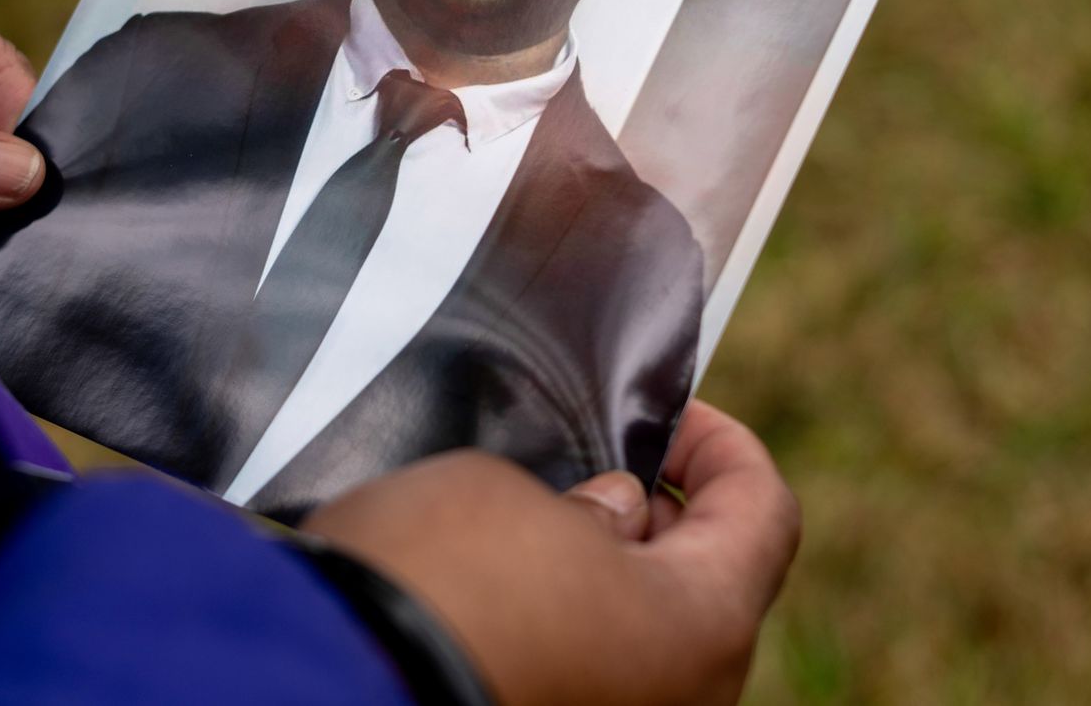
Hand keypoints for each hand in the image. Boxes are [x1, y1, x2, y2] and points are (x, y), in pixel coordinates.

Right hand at [302, 400, 799, 705]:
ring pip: (636, 636)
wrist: (327, 685)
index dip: (722, 446)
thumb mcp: (512, 494)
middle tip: (581, 464)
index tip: (665, 413)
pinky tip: (483, 583)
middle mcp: (683, 697)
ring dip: (593, 574)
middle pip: (700, 584)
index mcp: (704, 624)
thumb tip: (609, 522)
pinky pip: (584, 671)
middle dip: (646, 516)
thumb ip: (587, 502)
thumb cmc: (439, 578)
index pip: (764, 515)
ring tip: (519, 521)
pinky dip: (552, 624)